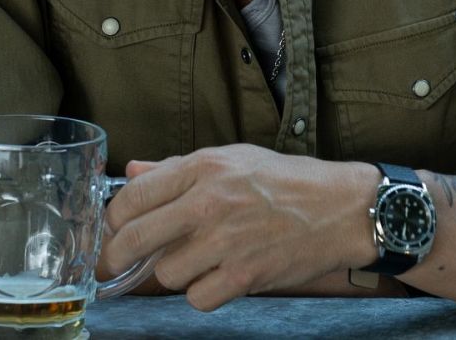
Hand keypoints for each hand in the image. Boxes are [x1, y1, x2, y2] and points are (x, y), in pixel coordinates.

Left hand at [100, 144, 378, 310]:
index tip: (112, 231)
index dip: (112, 220)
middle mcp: (209, 201)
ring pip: (166, 273)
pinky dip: (204, 293)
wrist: (343, 209)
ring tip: (195, 262)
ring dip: (175, 273)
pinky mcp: (245, 274)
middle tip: (112, 266)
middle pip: (134, 239)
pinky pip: (197, 298)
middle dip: (115, 258)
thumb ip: (178, 167)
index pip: (132, 196)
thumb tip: (133, 171)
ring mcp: (226, 240)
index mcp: (203, 167)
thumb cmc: (289, 181)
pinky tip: (218, 278)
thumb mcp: (234, 158)